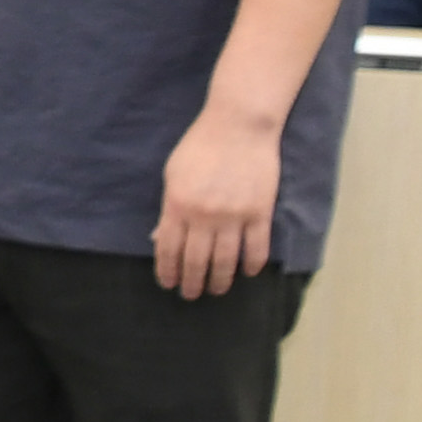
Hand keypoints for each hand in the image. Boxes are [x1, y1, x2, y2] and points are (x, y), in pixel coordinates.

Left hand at [150, 104, 279, 299]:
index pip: (169, 249)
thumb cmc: (200, 147)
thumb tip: (161, 238)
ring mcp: (234, 216)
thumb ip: (168, 208)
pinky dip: (252, 264)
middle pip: (196, 261)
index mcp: (177, 206)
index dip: (168, 270)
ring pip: (226, 260)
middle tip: (191, 295)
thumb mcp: (173, 175)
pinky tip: (248, 273)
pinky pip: (257, 248)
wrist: (238, 126)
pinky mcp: (260, 212)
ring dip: (220, 280)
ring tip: (216, 290)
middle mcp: (204, 216)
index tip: (168, 284)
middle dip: (192, 282)